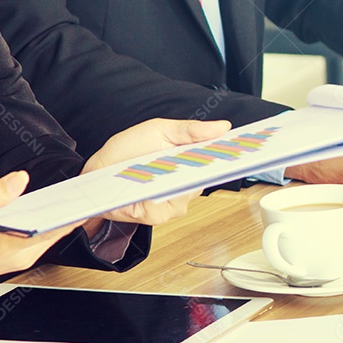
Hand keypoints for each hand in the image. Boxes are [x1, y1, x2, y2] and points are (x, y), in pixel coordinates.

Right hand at [0, 172, 79, 305]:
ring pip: (48, 232)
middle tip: (80, 188)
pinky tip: (44, 206)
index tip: (86, 197)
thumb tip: (20, 179)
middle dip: (68, 209)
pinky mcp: (17, 255)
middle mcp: (22, 256)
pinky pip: (38, 235)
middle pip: (56, 229)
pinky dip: (43, 221)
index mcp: (11, 247)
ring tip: (66, 193)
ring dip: (56, 215)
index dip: (73, 212)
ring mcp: (22, 258)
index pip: (54, 229)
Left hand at [82, 119, 231, 225]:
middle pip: (208, 178)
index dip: (235, 156)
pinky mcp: (158, 214)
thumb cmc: (126, 151)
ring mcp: (175, 203)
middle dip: (207, 164)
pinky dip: (158, 191)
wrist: (96, 171)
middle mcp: (188, 186)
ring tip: (160, 163)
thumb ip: (190, 130)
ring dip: (175, 176)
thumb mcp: (159, 130)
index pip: (221, 161)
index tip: (247, 146)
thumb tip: (222, 127)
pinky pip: (168, 204)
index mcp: (192, 163)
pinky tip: (147, 180)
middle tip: (201, 149)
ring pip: (189, 192)